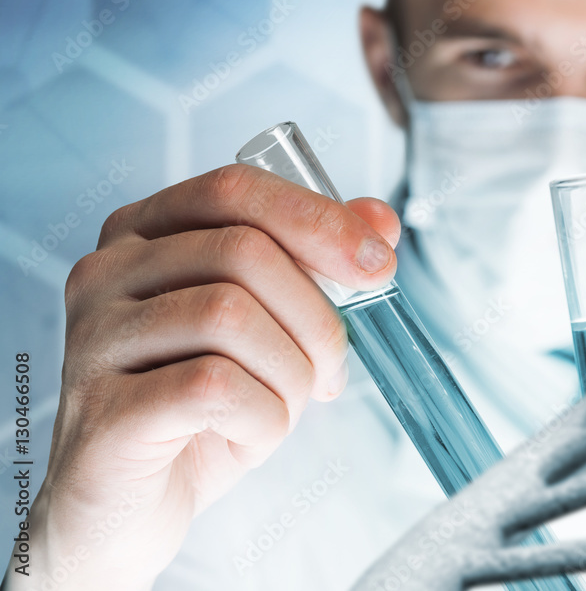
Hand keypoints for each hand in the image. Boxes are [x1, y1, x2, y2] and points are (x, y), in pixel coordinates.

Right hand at [7, 165, 398, 589]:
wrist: (129, 509)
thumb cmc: (200, 409)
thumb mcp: (270, 328)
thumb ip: (316, 265)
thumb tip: (380, 219)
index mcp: (144, 234)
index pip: (235, 189)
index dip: (318, 220)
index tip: (378, 265)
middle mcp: (105, 273)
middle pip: (245, 251)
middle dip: (317, 317)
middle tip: (330, 371)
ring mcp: (93, 340)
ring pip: (231, 315)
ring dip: (291, 374)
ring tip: (280, 407)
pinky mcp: (102, 411)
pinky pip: (214, 387)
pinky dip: (262, 419)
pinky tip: (247, 436)